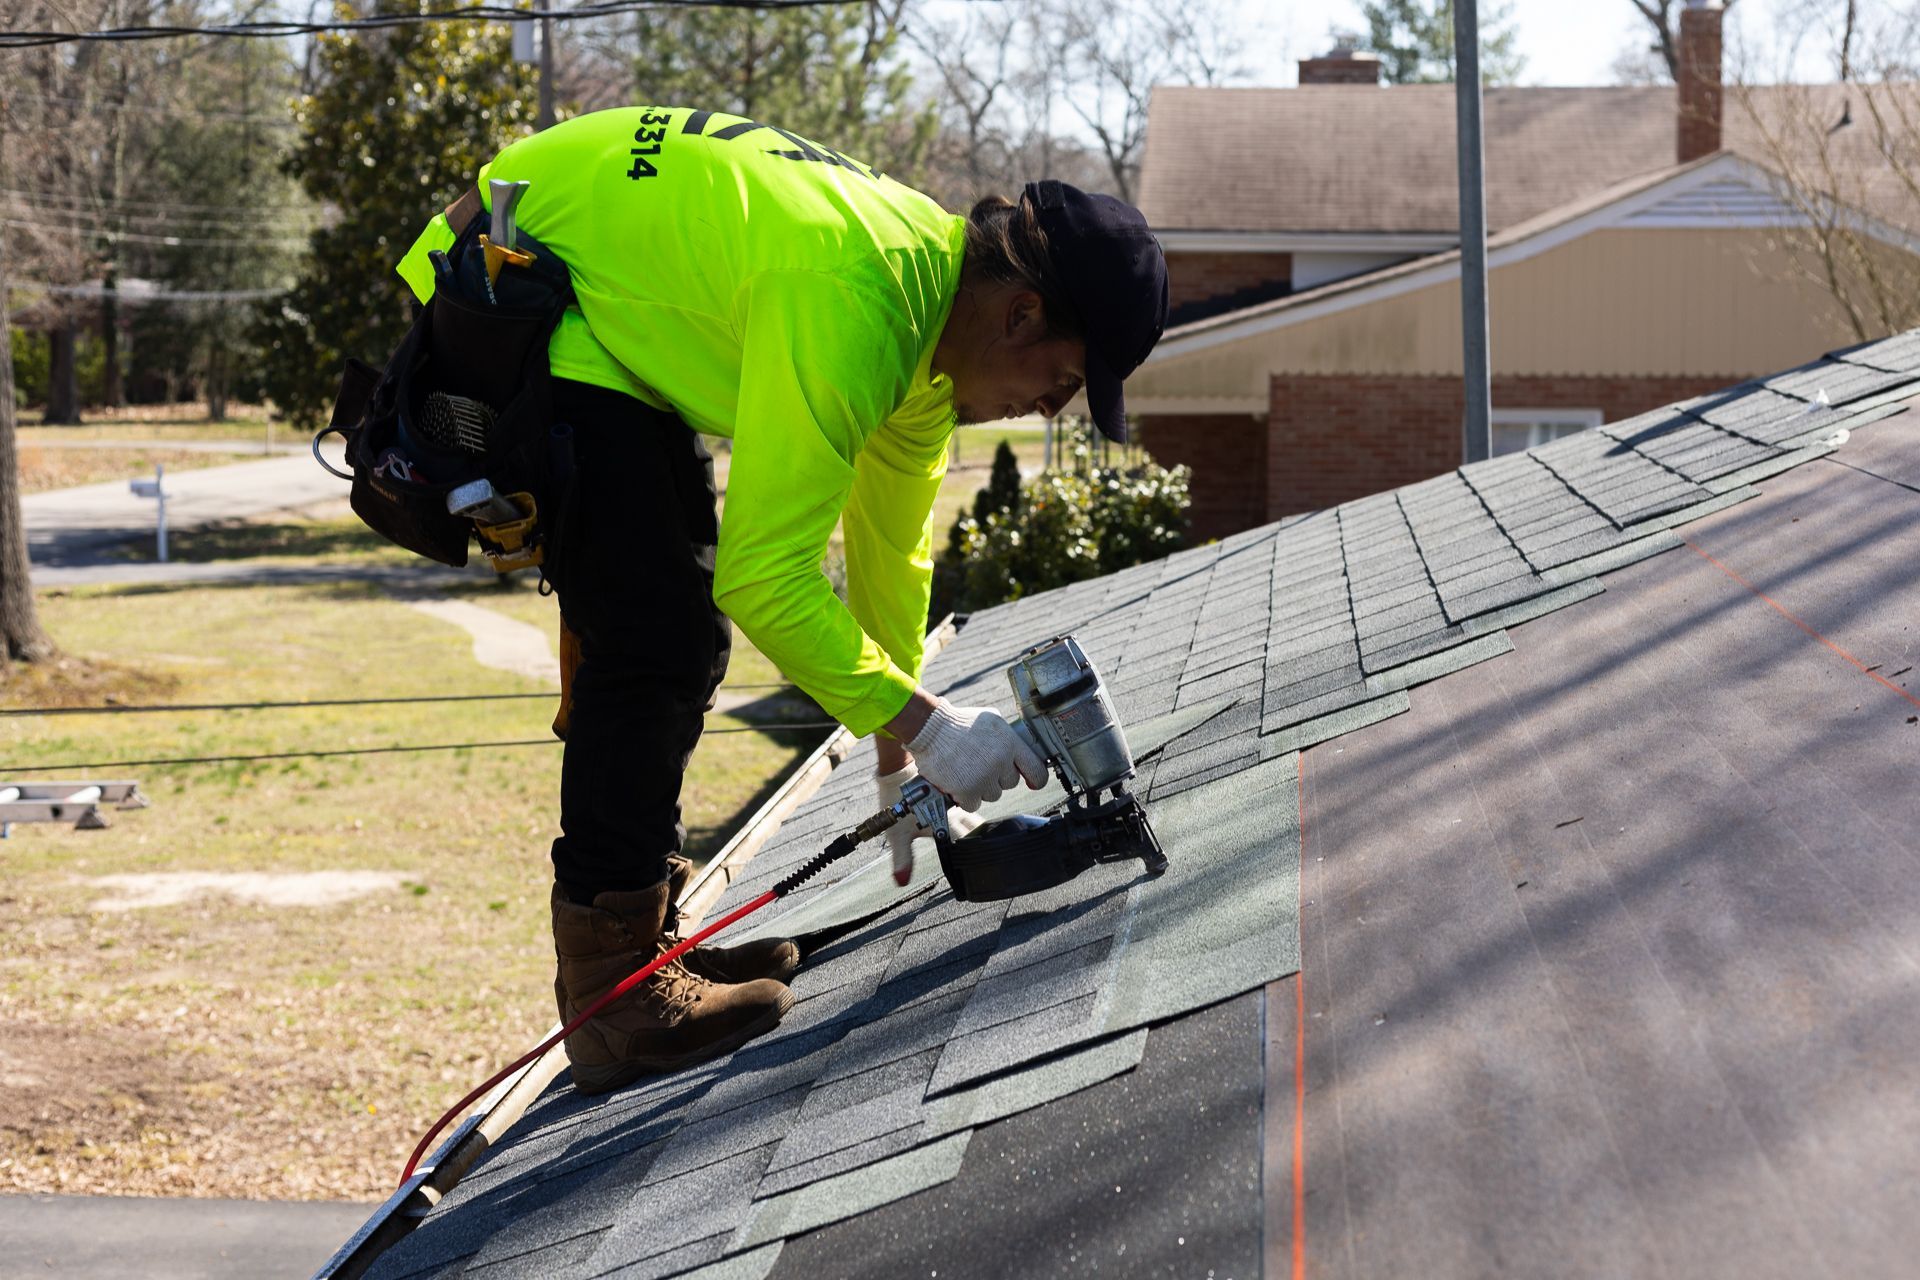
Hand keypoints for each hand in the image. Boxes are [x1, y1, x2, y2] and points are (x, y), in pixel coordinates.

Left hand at [877, 765, 981, 885]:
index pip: (967, 841)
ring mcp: (956, 803)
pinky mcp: (955, 796)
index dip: (973, 854)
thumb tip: (902, 881)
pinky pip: (971, 806)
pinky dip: (973, 815)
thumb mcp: (898, 835)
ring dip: (978, 828)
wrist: (898, 773)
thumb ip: (902, 859)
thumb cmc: (896, 804)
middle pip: (978, 829)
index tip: (975, 865)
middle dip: (982, 840)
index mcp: (945, 823)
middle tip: (984, 853)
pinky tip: (971, 823)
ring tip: (981, 840)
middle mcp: (955, 813)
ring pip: (975, 817)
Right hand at [903, 699, 1047, 811]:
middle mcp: (1000, 762)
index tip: (1031, 782)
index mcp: (1010, 744)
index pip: (1037, 771)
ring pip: (992, 795)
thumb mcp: (991, 720)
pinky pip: (973, 804)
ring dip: (980, 787)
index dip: (1035, 779)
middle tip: (981, 765)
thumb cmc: (959, 722)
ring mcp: (983, 778)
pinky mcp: (966, 790)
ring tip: (966, 770)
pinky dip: (964, 797)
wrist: (930, 727)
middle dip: (997, 777)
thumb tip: (1020, 752)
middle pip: (1010, 783)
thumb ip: (1008, 738)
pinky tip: (958, 782)